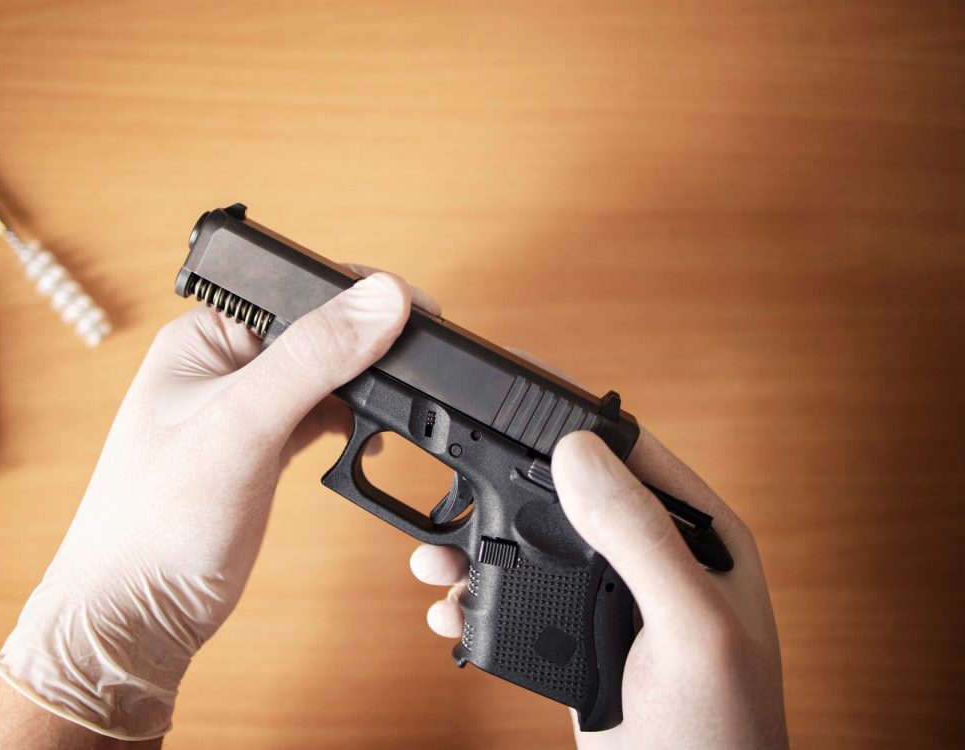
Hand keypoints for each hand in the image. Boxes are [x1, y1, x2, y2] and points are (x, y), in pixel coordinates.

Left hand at [0, 272, 416, 740]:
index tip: (421, 317)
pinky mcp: (263, 449)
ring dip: (364, 389)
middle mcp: (226, 363)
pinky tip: (366, 443)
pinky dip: (352, 425)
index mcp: (206, 335)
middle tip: (416, 375)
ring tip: (395, 412)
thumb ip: (311, 359)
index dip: (362, 296)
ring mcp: (246, 408)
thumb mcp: (240, 426)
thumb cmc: (155, 522)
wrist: (137, 613)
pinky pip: (322, 416)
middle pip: (320, 330)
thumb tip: (381, 300)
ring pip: (326, 375)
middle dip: (370, 347)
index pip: (300, 289)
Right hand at [409, 361, 787, 748]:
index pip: (629, 452)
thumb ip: (640, 539)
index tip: (509, 387)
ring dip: (476, 546)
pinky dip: (476, 598)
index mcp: (699, 538)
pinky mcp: (576, 641)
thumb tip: (578, 453)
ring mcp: (611, 600)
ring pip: (530, 545)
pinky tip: (453, 610)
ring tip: (434, 557)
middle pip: (565, 492)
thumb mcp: (688, 629)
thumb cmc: (723, 738)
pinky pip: (517, 597)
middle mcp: (653, 558)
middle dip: (500, 485)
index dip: (570, 419)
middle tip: (449, 478)